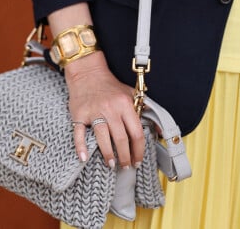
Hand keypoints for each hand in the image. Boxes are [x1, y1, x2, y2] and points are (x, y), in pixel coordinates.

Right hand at [65, 51, 144, 169]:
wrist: (88, 73)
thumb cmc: (110, 86)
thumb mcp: (130, 93)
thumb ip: (145, 109)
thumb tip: (159, 128)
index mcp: (125, 104)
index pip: (136, 132)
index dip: (139, 150)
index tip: (138, 160)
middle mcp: (111, 109)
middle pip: (121, 139)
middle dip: (125, 156)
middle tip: (125, 166)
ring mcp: (94, 112)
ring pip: (103, 138)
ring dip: (108, 155)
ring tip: (112, 164)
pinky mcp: (79, 115)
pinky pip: (79, 134)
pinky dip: (81, 147)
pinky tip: (84, 157)